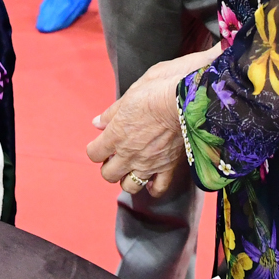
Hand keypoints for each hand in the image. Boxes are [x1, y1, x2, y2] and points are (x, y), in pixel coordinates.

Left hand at [85, 49, 216, 198]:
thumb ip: (111, 113)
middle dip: (109, 167)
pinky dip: (153, 187)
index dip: (96, 148)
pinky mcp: (168, 167)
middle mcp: (129, 154)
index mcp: (115, 135)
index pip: (93, 153)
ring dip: (127, 179)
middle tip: (116, 156)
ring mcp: (148, 163)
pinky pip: (158, 188)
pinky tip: (151, 179)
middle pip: (108, 175)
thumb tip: (98, 123)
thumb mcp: (129, 95)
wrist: (184, 98)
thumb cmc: (156, 90)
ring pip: (129, 187)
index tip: (102, 142)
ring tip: (132, 167)